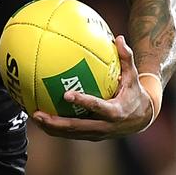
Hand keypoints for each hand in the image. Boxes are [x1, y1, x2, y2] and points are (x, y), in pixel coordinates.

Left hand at [31, 36, 153, 140]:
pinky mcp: (90, 136)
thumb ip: (126, 59)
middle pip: (76, 127)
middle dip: (55, 123)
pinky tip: (41, 121)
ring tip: (34, 118)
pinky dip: (55, 129)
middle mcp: (104, 126)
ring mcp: (96, 134)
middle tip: (38, 114)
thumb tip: (119, 38)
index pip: (97, 106)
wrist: (141, 119)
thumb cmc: (135, 93)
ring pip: (70, 134)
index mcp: (115, 111)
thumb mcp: (133, 77)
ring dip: (51, 128)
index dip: (82, 101)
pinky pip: (70, 134)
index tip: (66, 94)